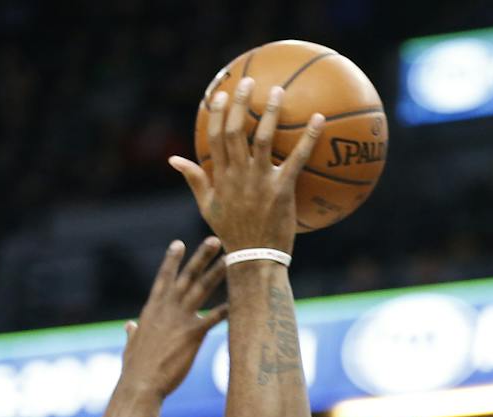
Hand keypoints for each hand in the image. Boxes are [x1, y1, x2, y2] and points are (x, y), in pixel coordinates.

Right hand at [121, 236, 227, 398]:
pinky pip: (214, 318)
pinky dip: (227, 309)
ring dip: (217, 272)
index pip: (163, 279)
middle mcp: (167, 309)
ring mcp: (180, 320)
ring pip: (202, 289)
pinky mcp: (192, 335)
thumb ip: (133, 332)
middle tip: (215, 240)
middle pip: (187, 276)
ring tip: (231, 258)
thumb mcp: (131, 346)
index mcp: (152, 309)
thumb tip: (130, 326)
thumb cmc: (135, 370)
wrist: (140, 385)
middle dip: (201, 257)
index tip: (179, 244)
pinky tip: (240, 302)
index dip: (171, 260)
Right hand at [169, 80, 322, 254]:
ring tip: (279, 92)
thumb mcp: (207, 208)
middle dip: (241, 103)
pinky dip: (309, 137)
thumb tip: (173, 159)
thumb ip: (194, 180)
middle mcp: (238, 175)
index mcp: (221, 178)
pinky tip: (319, 119)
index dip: (219, 114)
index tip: (222, 94)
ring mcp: (259, 181)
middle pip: (236, 131)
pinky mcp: (281, 190)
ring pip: (262, 139)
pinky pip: (297, 159)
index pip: (216, 138)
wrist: (253, 259)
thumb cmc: (232, 235)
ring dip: (271, 112)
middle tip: (249, 81)